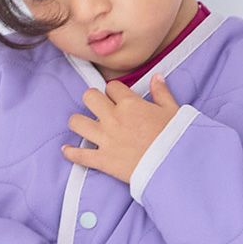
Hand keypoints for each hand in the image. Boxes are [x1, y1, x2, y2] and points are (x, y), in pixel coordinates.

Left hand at [60, 74, 180, 183]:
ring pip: (77, 122)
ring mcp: (105, 139)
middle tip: (99, 107)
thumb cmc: (176, 139)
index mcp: (130, 104)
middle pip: (89, 97)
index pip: (112, 86)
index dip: (115, 91)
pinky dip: (71, 153)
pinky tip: (67, 150)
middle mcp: (113, 118)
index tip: (118, 97)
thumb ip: (162, 93)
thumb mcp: (173, 111)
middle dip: (93, 100)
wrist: (173, 166)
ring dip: (79, 122)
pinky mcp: (102, 160)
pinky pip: (79, 155)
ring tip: (83, 125)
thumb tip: (156, 77)